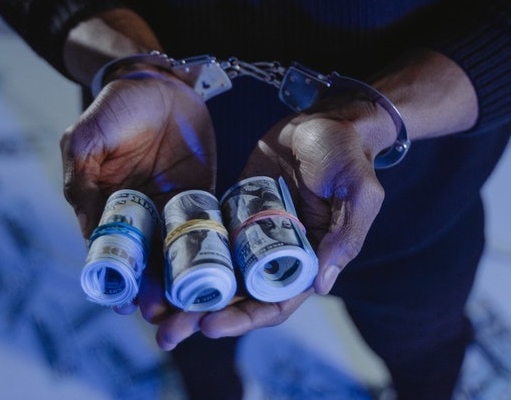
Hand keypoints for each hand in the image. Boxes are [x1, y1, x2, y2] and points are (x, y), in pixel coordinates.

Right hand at [61, 73, 215, 315]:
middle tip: (167, 317)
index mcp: (109, 207)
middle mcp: (142, 216)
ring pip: (179, 257)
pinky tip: (222, 277)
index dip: (120, 281)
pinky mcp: (204, 199)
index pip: (112, 254)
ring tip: (194, 310)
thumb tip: (86, 229)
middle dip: (155, 294)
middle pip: (148, 264)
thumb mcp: (89, 137)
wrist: (164, 84)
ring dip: (184, 285)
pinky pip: (209, 232)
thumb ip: (83, 178)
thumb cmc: (120, 106)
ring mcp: (174, 210)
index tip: (128, 304)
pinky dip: (214, 256)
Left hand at [144, 96, 393, 348]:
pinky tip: (156, 265)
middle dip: (202, 316)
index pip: (275, 303)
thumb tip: (321, 286)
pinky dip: (184, 254)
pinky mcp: (234, 210)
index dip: (244, 319)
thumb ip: (345, 237)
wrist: (325, 119)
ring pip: (217, 273)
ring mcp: (252, 233)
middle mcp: (277, 255)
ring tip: (153, 309)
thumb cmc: (348, 155)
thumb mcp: (358, 193)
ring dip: (187, 293)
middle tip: (167, 332)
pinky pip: (207, 237)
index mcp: (308, 260)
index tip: (210, 326)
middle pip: (238, 297)